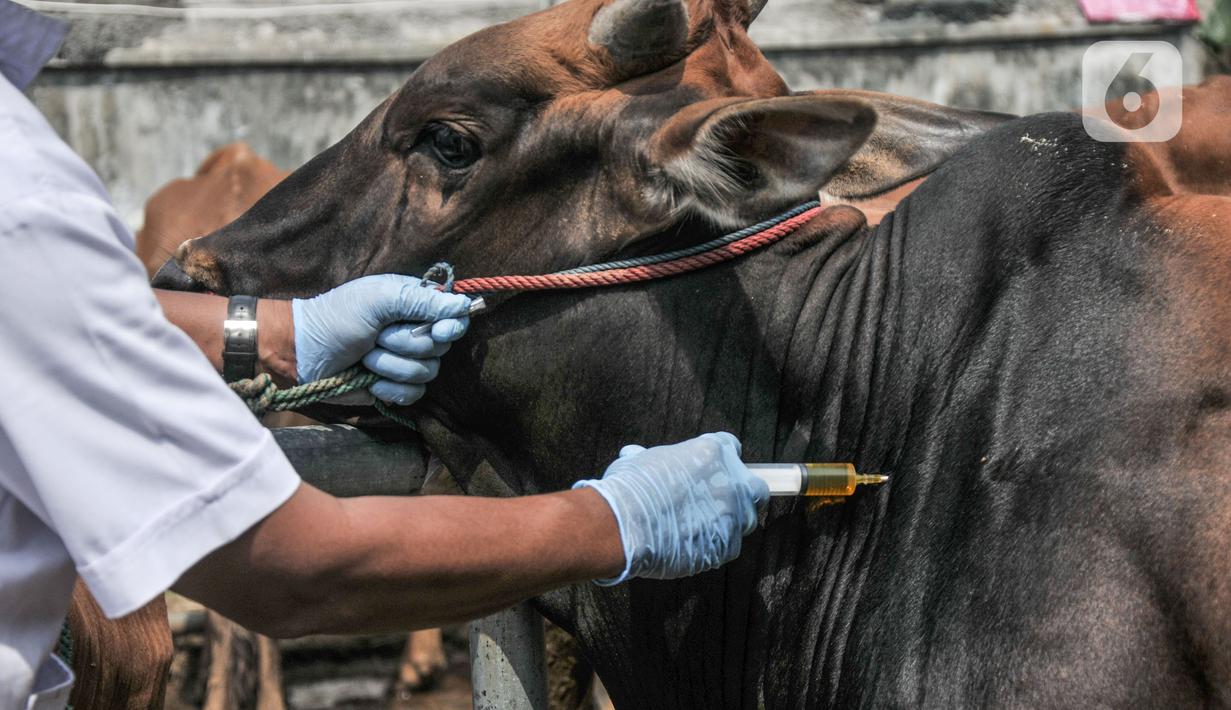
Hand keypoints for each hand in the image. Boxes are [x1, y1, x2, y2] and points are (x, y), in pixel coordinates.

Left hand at [292, 275, 470, 403]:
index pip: (453, 316)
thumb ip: (421, 300)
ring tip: (366, 356)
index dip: (450, 326)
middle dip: (406, 344)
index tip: (438, 331)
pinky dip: (390, 388)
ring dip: (391, 366)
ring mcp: (404, 360)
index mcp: (413, 304)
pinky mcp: (394, 386)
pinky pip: (413, 393)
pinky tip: (370, 379)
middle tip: (377, 336)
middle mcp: (415, 331)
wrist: (303, 353)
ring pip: (427, 372)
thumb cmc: (337, 317)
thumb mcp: (378, 299)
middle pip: (441, 347)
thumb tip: (465, 305)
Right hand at [574, 432, 769, 584]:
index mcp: (712, 451)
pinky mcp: (728, 546)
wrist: (623, 526)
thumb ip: (653, 459)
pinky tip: (690, 545)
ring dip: (729, 523)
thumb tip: (635, 455)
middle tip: (719, 502)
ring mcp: (733, 515)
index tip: (709, 471)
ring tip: (699, 528)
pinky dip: (713, 546)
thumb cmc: (628, 490)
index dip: (720, 461)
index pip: (732, 448)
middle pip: (755, 487)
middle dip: (742, 494)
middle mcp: (731, 481)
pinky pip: (729, 546)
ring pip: (746, 520)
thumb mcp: (639, 460)